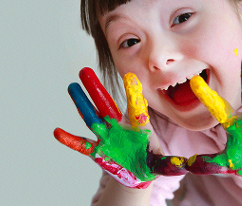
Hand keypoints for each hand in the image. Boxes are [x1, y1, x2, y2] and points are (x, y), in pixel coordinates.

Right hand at [54, 68, 186, 188]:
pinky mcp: (97, 150)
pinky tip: (57, 132)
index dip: (132, 94)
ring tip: (71, 87)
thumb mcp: (161, 161)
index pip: (135, 107)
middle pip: (106, 104)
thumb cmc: (150, 160)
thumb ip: (169, 162)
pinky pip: (82, 145)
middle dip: (95, 89)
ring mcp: (106, 137)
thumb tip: (184, 165)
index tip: (129, 77)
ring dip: (81, 104)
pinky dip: (70, 140)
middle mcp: (119, 126)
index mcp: (137, 125)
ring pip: (91, 117)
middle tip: (84, 70)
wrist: (136, 171)